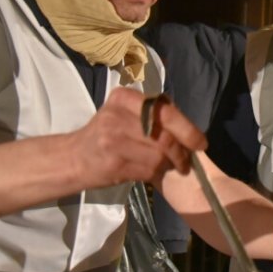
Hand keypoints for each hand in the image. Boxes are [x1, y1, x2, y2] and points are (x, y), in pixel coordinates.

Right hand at [69, 88, 205, 188]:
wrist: (72, 158)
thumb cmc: (104, 135)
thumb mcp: (123, 114)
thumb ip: (151, 115)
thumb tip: (188, 128)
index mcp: (124, 98)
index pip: (165, 112)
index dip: (187, 129)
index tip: (200, 143)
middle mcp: (118, 116)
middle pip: (164, 136)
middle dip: (181, 152)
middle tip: (185, 162)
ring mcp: (114, 139)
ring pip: (159, 155)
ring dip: (168, 164)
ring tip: (166, 166)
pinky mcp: (114, 162)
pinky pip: (148, 170)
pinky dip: (154, 173)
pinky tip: (149, 171)